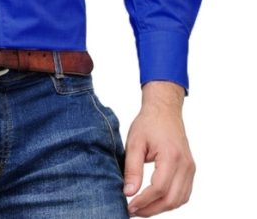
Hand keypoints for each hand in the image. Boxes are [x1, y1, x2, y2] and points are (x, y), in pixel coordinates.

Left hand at [124, 81, 194, 215]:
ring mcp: (190, 168)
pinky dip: (170, 201)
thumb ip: (132, 168)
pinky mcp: (190, 170)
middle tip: (133, 212)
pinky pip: (183, 193)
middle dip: (151, 209)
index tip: (129, 207)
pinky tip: (155, 201)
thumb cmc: (149, 123)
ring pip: (179, 200)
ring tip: (142, 208)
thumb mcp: (135, 142)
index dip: (143, 201)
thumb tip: (128, 192)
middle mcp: (185, 164)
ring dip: (161, 208)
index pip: (159, 188)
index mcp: (171, 156)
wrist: (164, 110)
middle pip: (172, 199)